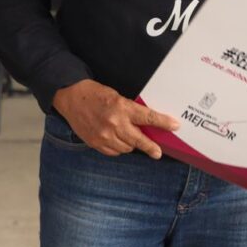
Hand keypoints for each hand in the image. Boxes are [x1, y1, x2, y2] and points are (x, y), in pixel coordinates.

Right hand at [53, 79, 180, 158]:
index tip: (175, 126)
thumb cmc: (96, 94)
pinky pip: (113, 152)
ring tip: (130, 138)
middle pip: (138, 140)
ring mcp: (104, 136)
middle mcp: (114, 124)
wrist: (71, 98)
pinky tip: (117, 141)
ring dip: (131, 144)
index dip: (163, 122)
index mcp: (121, 108)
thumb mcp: (117, 96)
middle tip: (158, 152)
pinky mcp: (95, 143)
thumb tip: (145, 123)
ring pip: (126, 148)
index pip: (147, 117)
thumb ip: (129, 110)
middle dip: (151, 147)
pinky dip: (118, 148)